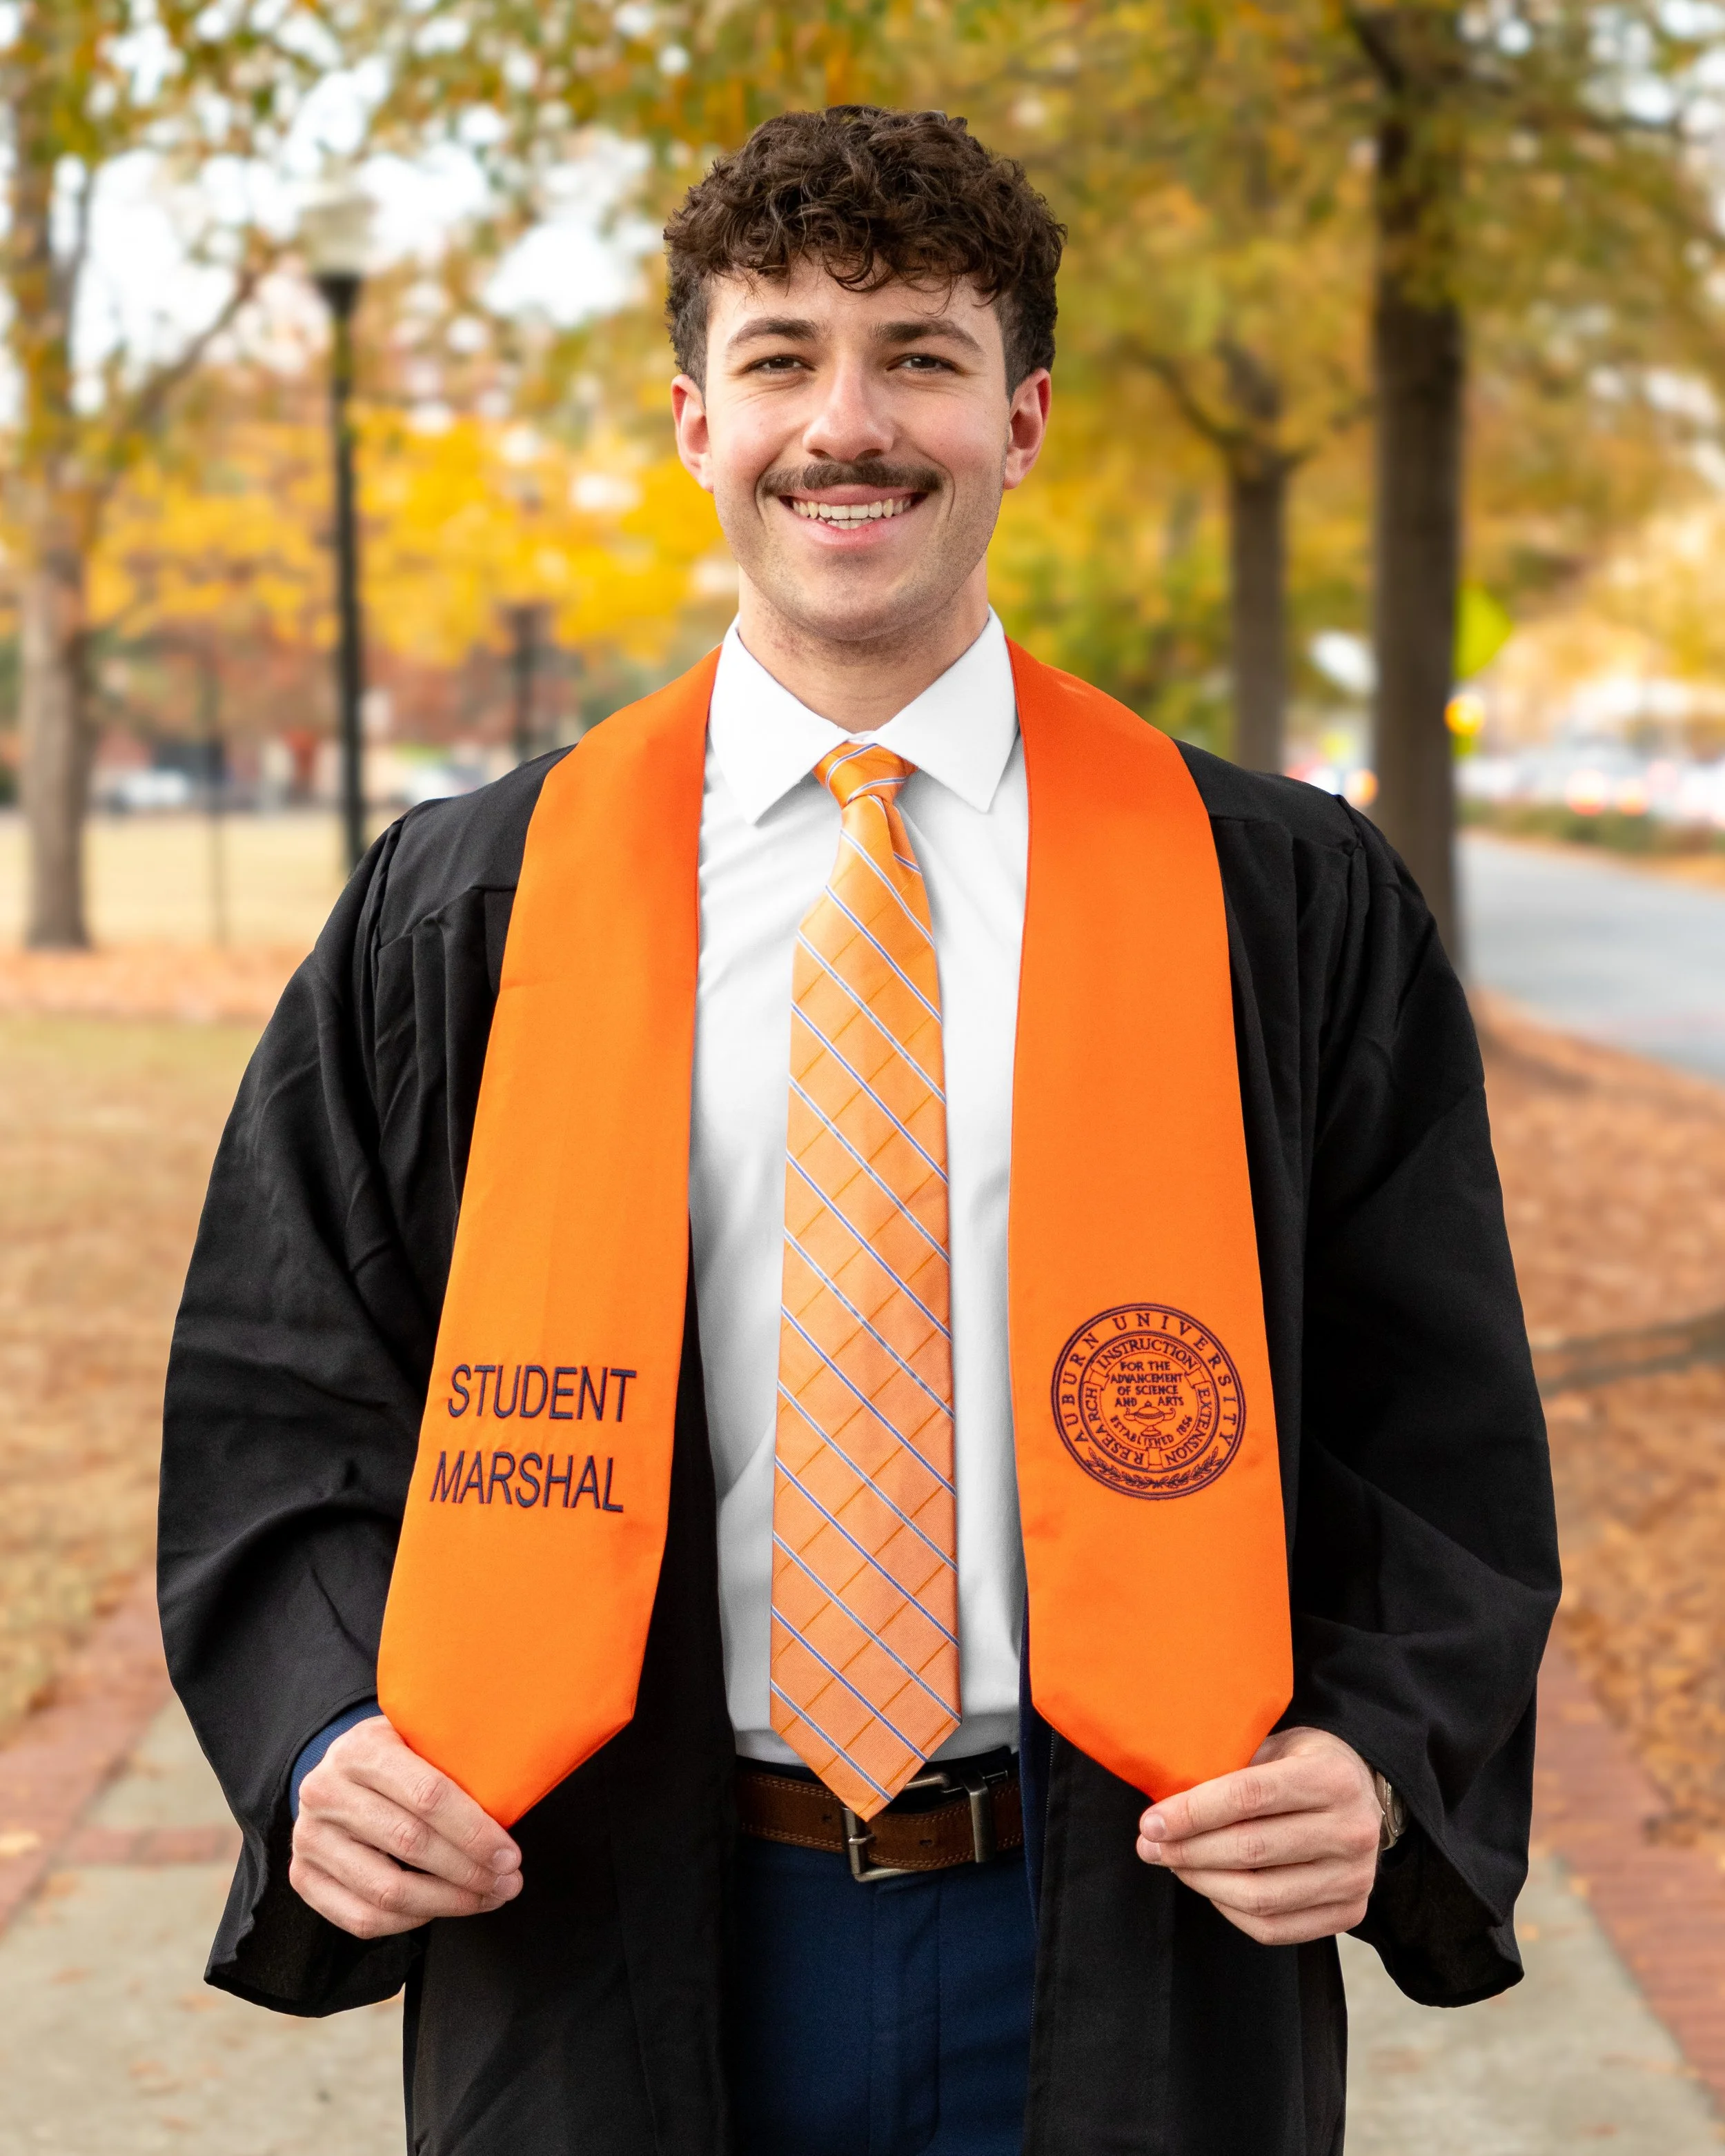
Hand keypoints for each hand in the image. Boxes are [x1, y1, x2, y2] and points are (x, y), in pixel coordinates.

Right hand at [290, 1713, 522, 1939]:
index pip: (428, 1796)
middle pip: (410, 1845)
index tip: (511, 1855)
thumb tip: (517, 1794)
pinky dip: (409, 1923)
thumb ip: (453, 1758)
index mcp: (362, 1749)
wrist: (334, 1769)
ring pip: (386, 1891)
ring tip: (486, 1899)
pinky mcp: (302, 1877)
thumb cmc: (397, 1755)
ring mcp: (308, 1838)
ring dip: (447, 1903)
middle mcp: (326, 1792)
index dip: (475, 1832)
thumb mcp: (419, 1736)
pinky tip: (442, 1909)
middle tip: (509, 1883)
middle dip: (469, 1871)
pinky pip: (360, 1919)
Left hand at [1135, 1726, 1381, 1945]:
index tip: (1152, 1821)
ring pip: (1261, 1897)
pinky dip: (1232, 1912)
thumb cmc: (1306, 1764)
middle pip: (1251, 1850)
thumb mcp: (1277, 1744)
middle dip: (1188, 1850)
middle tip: (1150, 1846)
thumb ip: (1232, 1766)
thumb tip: (1167, 1801)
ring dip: (1204, 1883)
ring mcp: (1354, 1878)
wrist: (1365, 1796)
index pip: (1249, 1796)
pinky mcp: (1350, 1913)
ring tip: (1175, 1865)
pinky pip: (1277, 1929)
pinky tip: (1210, 1887)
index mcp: (1331, 1777)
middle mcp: (1351, 1830)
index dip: (1194, 1811)